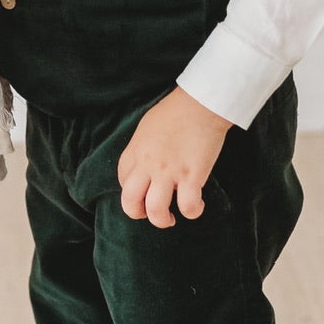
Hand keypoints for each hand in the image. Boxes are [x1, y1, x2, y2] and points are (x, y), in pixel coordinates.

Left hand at [117, 87, 230, 227]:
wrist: (200, 103)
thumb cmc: (176, 111)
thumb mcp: (147, 127)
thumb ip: (143, 148)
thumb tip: (146, 163)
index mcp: (135, 151)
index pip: (123, 181)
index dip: (132, 191)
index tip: (143, 191)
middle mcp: (147, 165)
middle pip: (130, 202)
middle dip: (137, 214)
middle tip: (149, 213)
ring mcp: (168, 172)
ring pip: (156, 211)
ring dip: (162, 220)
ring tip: (171, 218)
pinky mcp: (191, 176)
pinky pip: (188, 206)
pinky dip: (192, 212)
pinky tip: (197, 205)